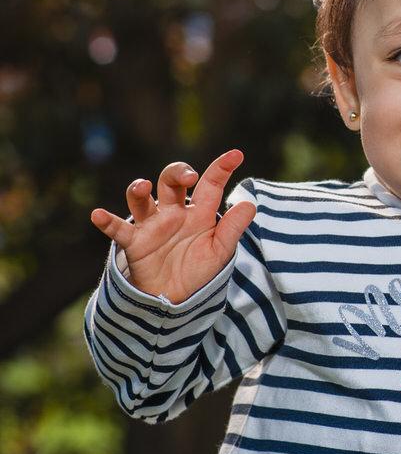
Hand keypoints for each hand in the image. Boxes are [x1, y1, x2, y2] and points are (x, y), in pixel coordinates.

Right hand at [91, 150, 255, 302]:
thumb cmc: (199, 270)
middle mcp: (174, 212)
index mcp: (199, 212)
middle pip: (172, 181)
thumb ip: (233, 228)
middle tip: (189, 177)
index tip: (236, 155)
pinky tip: (98, 214)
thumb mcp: (221, 250)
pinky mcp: (134, 242)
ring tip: (143, 186)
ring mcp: (152, 225)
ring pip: (142, 198)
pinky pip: (118, 228)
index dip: (222, 168)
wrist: (175, 298)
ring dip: (139, 188)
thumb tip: (250, 204)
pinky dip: (107, 221)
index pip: (210, 184)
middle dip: (178, 173)